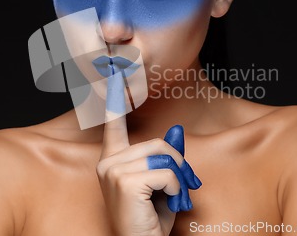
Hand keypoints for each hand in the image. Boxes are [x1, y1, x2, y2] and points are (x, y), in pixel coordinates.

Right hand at [97, 72, 200, 234]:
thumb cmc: (151, 220)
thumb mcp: (162, 184)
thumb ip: (165, 158)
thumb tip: (176, 131)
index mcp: (112, 161)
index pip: (112, 126)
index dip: (113, 102)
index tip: (113, 75)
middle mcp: (107, 163)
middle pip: (158, 145)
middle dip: (180, 165)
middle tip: (189, 185)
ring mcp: (113, 171)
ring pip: (164, 158)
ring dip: (180, 179)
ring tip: (176, 198)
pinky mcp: (124, 181)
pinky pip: (166, 173)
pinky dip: (176, 190)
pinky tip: (168, 204)